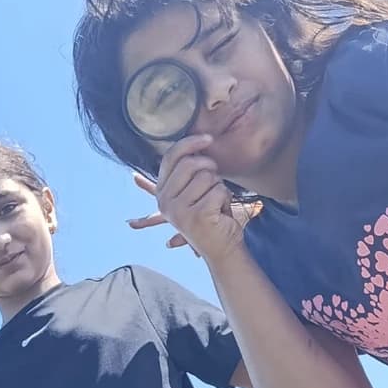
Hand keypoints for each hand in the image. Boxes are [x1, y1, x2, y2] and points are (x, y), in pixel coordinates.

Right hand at [128, 136, 255, 260]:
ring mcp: (179, 211)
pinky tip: (221, 213)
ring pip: (207, 177)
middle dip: (210, 169)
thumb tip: (192, 140)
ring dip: (219, 188)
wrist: (223, 248)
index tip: (208, 139)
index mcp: (162, 192)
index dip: (190, 143)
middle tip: (215, 186)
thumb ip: (185, 170)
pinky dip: (226, 199)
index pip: (170, 157)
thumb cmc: (211, 215)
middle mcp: (165, 202)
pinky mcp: (197, 216)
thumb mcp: (193, 192)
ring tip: (216, 205)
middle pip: (190, 164)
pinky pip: (219, 191)